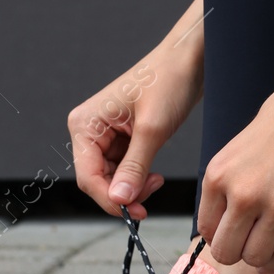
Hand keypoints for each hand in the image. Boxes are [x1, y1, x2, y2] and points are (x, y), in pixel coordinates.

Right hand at [68, 41, 203, 220]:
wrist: (188, 60)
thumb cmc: (168, 82)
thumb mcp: (152, 130)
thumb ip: (134, 167)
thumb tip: (120, 200)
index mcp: (85, 124)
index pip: (87, 176)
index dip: (110, 200)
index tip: (136, 213)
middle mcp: (89, 129)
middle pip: (97, 180)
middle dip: (123, 194)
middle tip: (150, 200)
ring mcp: (104, 134)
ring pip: (111, 178)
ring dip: (133, 187)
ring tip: (158, 181)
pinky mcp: (122, 138)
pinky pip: (123, 169)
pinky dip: (138, 178)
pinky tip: (155, 175)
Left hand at [197, 70, 273, 273]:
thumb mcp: (240, 147)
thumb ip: (230, 183)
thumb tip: (227, 219)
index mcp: (219, 175)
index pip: (207, 230)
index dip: (222, 234)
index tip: (236, 230)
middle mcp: (243, 194)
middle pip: (226, 252)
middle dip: (238, 252)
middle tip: (253, 241)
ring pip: (256, 259)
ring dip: (263, 256)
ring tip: (272, 241)